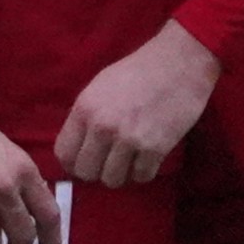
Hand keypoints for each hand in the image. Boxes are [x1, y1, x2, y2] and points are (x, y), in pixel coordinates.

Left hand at [56, 20, 220, 186]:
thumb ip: (86, 117)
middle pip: (86, 172)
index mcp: (85, 109)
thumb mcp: (100, 87)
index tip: (85, 161)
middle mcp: (102, 127)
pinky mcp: (155, 148)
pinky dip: (144, 171)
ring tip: (130, 159)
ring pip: (112, 180)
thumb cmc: (139, 71)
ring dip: (121, 173)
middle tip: (109, 162)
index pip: (63, 154)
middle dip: (96, 171)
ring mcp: (129, 139)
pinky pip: (141, 176)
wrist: (180, 63)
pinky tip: (147, 157)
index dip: (73, 162)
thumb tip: (79, 147)